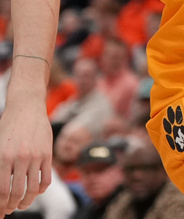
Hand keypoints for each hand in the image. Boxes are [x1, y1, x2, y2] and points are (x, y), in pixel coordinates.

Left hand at [0, 97, 51, 214]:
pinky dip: (40, 190)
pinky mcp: (47, 153)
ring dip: (26, 201)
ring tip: (22, 205)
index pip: (1, 191)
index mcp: (3, 157)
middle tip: (8, 210)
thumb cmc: (7, 125)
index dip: (0, 206)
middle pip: (16, 193)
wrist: (26, 106)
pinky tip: (35, 192)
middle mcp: (19, 158)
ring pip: (32, 189)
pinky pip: (46, 178)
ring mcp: (35, 156)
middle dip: (11, 206)